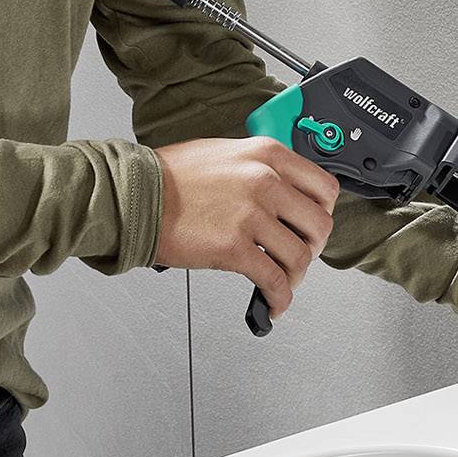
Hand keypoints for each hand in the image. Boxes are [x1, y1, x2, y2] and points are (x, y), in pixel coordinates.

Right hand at [151, 135, 338, 317]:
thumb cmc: (169, 176)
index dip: (323, 212)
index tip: (313, 224)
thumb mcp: (225, 153)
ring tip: (284, 281)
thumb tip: (283, 192)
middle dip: (313, 247)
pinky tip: (274, 303)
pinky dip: (280, 298)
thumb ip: (259, 168)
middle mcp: (265, 181)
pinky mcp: (234, 248)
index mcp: (267, 154)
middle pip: (319, 225)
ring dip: (296, 275)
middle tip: (300, 255)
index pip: (324, 187)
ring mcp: (251, 215)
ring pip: (300, 256)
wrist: (134, 195)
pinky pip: (274, 281)